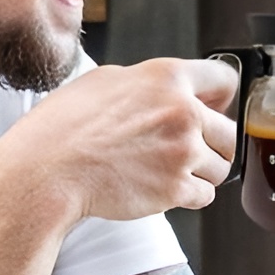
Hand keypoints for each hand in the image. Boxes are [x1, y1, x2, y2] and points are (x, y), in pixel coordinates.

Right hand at [0, 57, 238, 223]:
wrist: (46, 172)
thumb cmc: (62, 128)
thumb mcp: (102, 81)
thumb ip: (144, 83)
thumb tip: (162, 91)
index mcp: (166, 78)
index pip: (224, 79)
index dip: (222, 96)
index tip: (219, 106)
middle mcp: (182, 112)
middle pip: (228, 132)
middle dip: (211, 143)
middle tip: (186, 150)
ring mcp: (182, 152)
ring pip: (219, 167)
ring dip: (200, 172)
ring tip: (167, 171)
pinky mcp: (175, 189)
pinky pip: (205, 195)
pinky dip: (189, 196)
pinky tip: (163, 188)